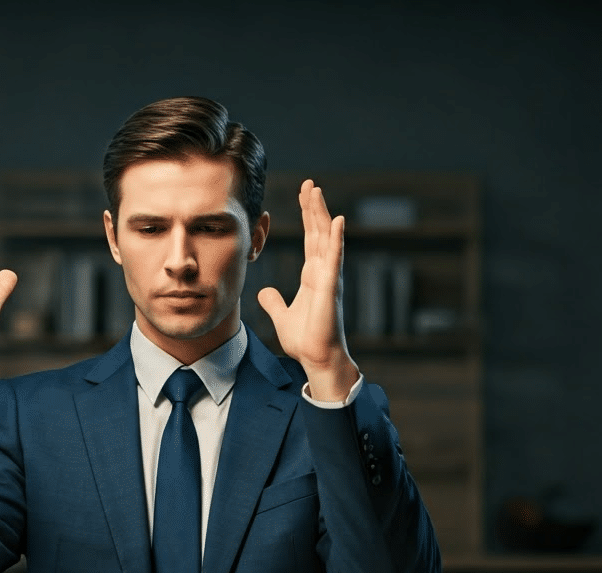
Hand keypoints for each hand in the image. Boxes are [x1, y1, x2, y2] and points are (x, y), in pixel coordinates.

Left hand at [257, 180, 358, 400]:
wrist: (316, 358)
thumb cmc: (305, 340)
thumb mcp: (282, 316)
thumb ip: (274, 302)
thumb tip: (264, 293)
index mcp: (313, 275)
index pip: (310, 238)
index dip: (307, 216)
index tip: (304, 194)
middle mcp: (323, 272)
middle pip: (318, 232)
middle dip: (313, 207)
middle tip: (309, 183)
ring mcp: (329, 278)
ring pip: (326, 238)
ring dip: (322, 214)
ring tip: (317, 191)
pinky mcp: (330, 288)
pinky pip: (334, 259)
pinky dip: (336, 239)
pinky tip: (337, 221)